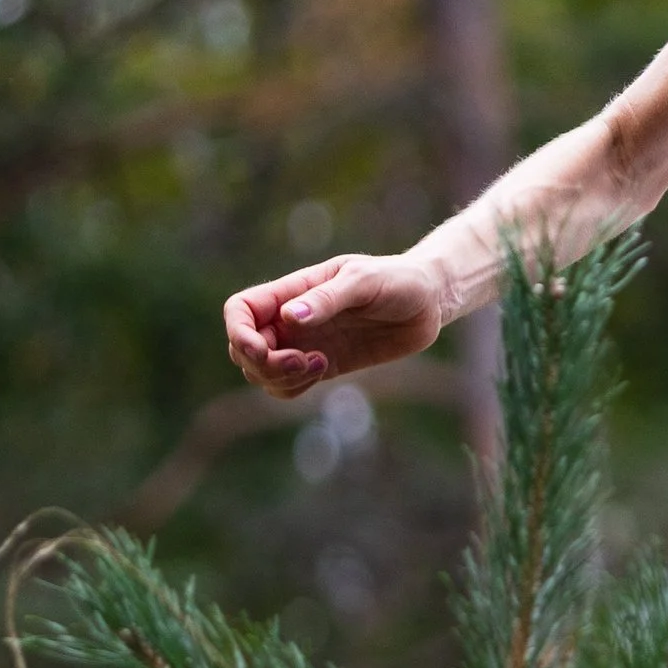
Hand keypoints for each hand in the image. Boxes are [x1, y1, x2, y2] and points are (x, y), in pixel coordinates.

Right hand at [222, 253, 445, 395]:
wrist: (429, 302)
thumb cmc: (397, 280)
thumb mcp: (363, 281)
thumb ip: (326, 298)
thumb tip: (288, 318)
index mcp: (291, 291)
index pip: (240, 311)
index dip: (238, 332)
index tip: (263, 348)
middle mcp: (291, 319)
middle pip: (243, 349)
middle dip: (260, 363)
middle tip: (300, 362)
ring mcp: (305, 344)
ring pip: (261, 373)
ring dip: (277, 378)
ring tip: (318, 365)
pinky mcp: (324, 366)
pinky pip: (288, 386)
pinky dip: (292, 387)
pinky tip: (323, 368)